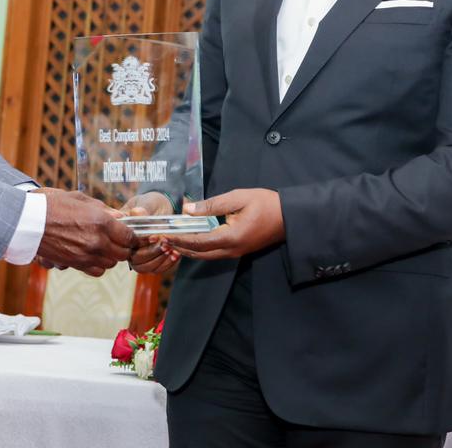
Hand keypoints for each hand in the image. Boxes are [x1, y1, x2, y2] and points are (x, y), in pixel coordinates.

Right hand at [34, 189, 138, 276]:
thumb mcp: (80, 199)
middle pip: (123, 254)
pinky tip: (92, 255)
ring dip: (111, 256)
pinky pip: (96, 271)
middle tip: (117, 240)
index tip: (128, 233)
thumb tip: (120, 216)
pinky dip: (98, 265)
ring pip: (111, 264)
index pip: (129, 237)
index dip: (131, 236)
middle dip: (123, 247)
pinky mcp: (75, 264)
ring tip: (103, 246)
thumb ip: (103, 209)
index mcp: (102, 222)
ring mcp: (86, 255)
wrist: (28, 221)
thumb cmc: (52, 204)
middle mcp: (97, 241)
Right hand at [121, 192, 179, 273]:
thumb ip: (142, 209)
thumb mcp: (147, 203)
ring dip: (159, 260)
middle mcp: (127, 247)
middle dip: (151, 253)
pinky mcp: (151, 261)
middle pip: (133, 259)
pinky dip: (167, 264)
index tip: (154, 236)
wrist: (163, 207)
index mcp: (120, 233)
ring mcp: (138, 256)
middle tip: (165, 243)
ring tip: (171, 249)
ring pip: (143, 268)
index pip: (124, 244)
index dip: (139, 242)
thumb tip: (137, 213)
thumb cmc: (151, 204)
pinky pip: (155, 269)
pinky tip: (176, 254)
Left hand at [162, 189, 284, 260]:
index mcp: (230, 238)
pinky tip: (191, 239)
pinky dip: (199, 248)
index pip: (198, 242)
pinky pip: (213, 252)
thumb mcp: (238, 198)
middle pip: (199, 253)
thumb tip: (188, 209)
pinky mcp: (238, 250)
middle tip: (162, 239)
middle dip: (179, 246)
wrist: (289, 217)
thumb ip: (212, 205)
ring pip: (205, 255)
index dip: (180, 238)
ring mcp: (235, 252)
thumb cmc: (265, 204)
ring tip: (172, 240)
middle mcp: (231, 250)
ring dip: (188, 248)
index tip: (164, 234)